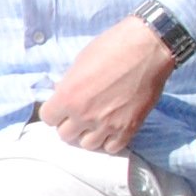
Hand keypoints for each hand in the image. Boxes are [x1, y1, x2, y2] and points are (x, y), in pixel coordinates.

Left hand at [37, 16, 177, 155]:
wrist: (147, 48)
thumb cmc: (112, 47)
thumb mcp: (80, 62)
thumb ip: (69, 85)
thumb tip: (63, 95)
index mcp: (68, 96)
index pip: (48, 118)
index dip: (55, 111)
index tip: (63, 106)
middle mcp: (84, 115)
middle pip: (65, 135)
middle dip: (70, 124)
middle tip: (80, 113)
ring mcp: (106, 125)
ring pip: (87, 145)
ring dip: (89, 134)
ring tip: (97, 121)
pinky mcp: (128, 129)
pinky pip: (112, 148)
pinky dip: (110, 140)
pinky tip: (112, 127)